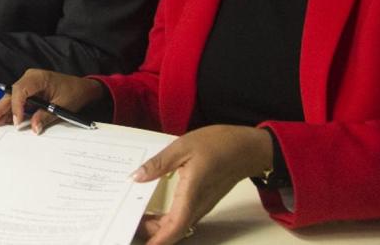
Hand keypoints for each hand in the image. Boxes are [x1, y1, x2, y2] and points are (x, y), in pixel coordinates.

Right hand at [0, 69, 106, 132]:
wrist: (82, 88)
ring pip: (10, 98)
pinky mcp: (29, 92)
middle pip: (10, 94)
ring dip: (0, 111)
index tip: (16, 122)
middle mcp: (29, 78)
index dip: (16, 107)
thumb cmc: (74, 93)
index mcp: (38, 78)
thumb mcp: (63, 106)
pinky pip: (16, 101)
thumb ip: (46, 116)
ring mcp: (28, 85)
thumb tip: (34, 128)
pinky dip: (8, 111)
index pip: (20, 90)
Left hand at [133, 125, 273, 244]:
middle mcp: (198, 204)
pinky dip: (168, 217)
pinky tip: (156, 206)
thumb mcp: (182, 147)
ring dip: (159, 225)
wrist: (247, 148)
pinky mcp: (204, 200)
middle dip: (152, 232)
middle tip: (132, 222)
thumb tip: (137, 177)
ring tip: (139, 215)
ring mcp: (203, 204)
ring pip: (179, 223)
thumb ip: (159, 163)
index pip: (174, 226)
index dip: (159, 239)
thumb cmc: (219, 144)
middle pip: (174, 228)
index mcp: (191, 192)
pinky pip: (184, 216)